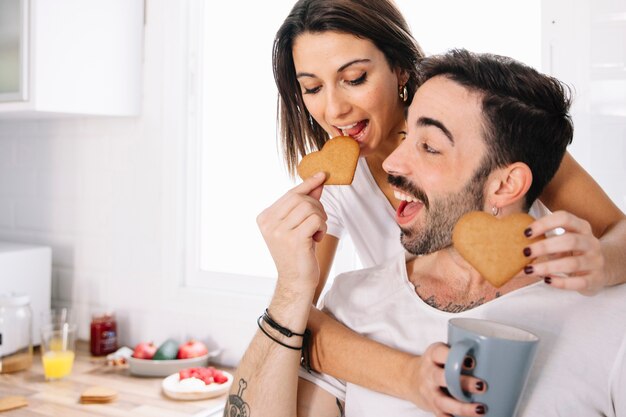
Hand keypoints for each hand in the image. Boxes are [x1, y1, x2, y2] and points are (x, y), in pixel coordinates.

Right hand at [256, 172, 327, 292]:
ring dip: (320, 218)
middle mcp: (269, 223)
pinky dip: (321, 227)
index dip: (308, 184)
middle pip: (301, 199)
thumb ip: (306, 203)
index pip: (290, 194)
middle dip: (317, 207)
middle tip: (318, 223)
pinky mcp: (294, 240)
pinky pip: (315, 220)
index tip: (322, 175)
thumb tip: (317, 181)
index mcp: (265, 217)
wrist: (296, 281)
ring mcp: (279, 232)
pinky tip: (316, 238)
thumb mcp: (299, 224)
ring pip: (309, 208)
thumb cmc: (298, 252)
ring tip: (316, 231)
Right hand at [404, 343, 486, 416]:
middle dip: (463, 383)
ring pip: (443, 401)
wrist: (411, 378)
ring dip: (463, 407)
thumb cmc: (436, 364)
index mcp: (432, 355)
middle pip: (442, 378)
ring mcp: (428, 391)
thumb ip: (459, 354)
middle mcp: (428, 373)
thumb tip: (492, 359)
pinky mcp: (431, 406)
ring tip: (480, 409)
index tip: (472, 362)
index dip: (455, 357)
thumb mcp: (442, 353)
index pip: (440, 353)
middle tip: (482, 386)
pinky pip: (442, 416)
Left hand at [522, 210, 604, 294]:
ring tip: (529, 270)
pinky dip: (560, 282)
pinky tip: (546, 280)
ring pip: (573, 263)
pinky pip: (578, 282)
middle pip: (570, 240)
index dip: (544, 223)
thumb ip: (543, 239)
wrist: (601, 269)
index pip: (564, 218)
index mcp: (581, 228)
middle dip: (545, 246)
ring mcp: (595, 262)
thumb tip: (508, 244)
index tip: (525, 233)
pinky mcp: (595, 280)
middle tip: (524, 252)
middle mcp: (591, 243)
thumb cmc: (572, 252)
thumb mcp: (562, 241)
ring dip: (548, 266)